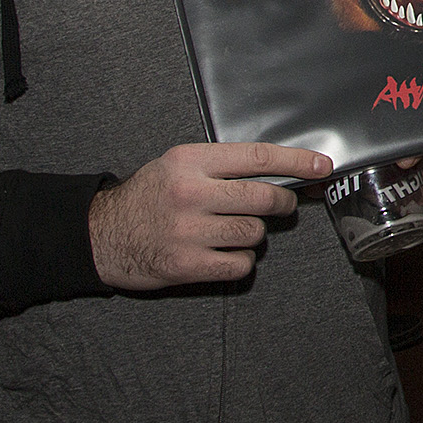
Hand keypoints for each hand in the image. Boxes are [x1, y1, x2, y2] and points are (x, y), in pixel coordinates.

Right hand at [89, 142, 333, 289]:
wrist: (100, 235)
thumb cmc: (148, 197)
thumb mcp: (177, 165)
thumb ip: (223, 167)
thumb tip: (283, 173)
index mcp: (190, 162)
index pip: (258, 157)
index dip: (296, 162)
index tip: (322, 166)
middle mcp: (190, 193)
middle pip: (265, 198)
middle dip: (284, 202)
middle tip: (283, 205)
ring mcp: (188, 231)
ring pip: (255, 233)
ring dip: (253, 234)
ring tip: (229, 230)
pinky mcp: (187, 264)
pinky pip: (241, 264)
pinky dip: (240, 261)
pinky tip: (221, 253)